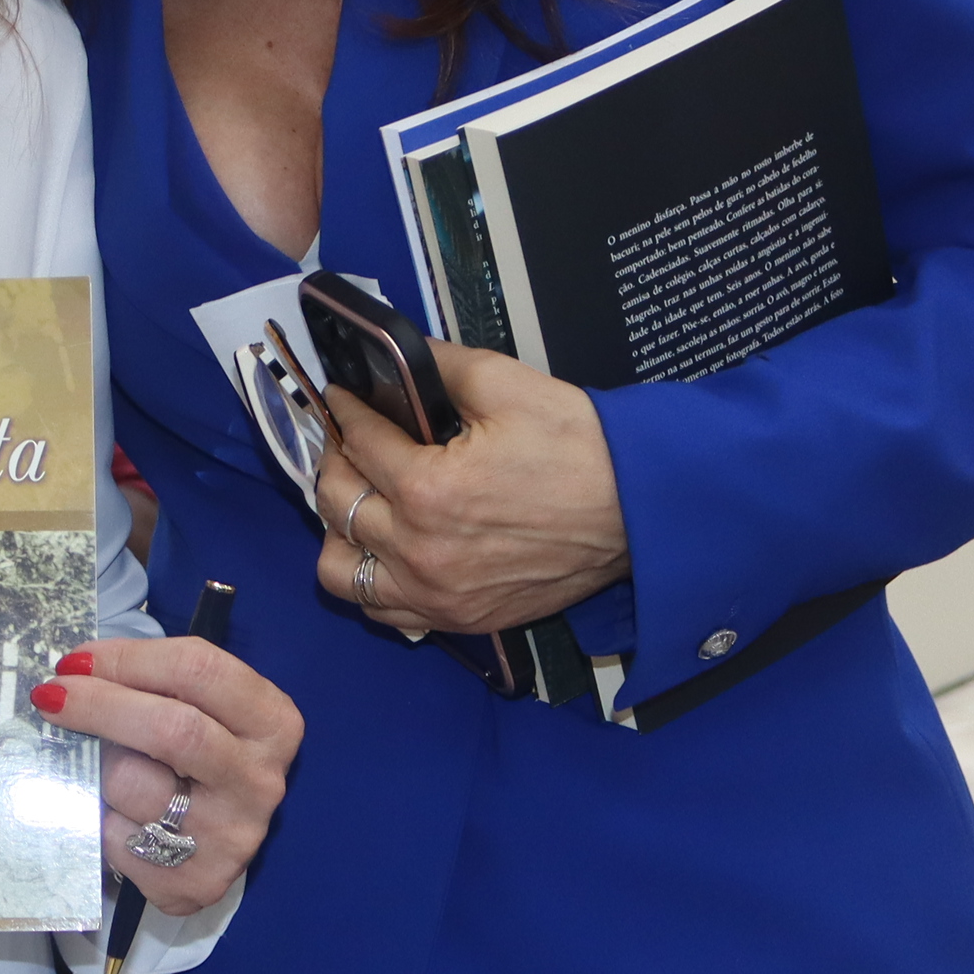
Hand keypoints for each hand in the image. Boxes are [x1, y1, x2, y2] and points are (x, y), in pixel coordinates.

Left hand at [30, 638, 300, 918]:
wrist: (219, 837)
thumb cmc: (199, 756)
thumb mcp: (200, 707)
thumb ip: (153, 683)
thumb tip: (74, 671)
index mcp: (270, 722)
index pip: (197, 670)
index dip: (127, 659)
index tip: (75, 661)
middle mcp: (258, 781)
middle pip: (172, 730)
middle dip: (99, 705)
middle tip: (51, 697)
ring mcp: (230, 837)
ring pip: (132, 785)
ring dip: (98, 768)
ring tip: (101, 767)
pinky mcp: (196, 883)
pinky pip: (117, 838)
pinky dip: (100, 819)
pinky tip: (115, 815)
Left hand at [310, 342, 629, 638]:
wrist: (639, 511)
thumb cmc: (582, 448)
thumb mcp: (506, 385)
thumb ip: (438, 367)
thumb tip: (394, 354)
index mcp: (428, 491)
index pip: (357, 442)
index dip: (345, 410)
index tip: (341, 397)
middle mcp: (421, 552)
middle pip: (335, 502)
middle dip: (334, 459)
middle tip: (350, 439)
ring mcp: (438, 594)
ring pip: (340, 570)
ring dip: (340, 530)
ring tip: (362, 499)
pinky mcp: (461, 619)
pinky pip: (383, 610)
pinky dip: (371, 579)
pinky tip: (386, 548)